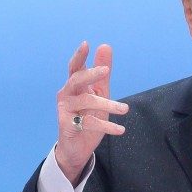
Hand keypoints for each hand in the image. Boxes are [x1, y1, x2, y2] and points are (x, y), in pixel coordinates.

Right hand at [55, 41, 128, 184]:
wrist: (77, 148)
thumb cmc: (88, 117)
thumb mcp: (99, 94)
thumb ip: (103, 74)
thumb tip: (105, 46)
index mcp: (74, 86)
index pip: (75, 67)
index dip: (79, 56)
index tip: (86, 44)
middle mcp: (67, 95)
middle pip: (76, 80)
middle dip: (90, 74)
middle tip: (106, 71)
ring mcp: (66, 110)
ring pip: (86, 101)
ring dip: (107, 105)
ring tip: (125, 109)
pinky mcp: (68, 125)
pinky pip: (89, 122)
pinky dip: (106, 126)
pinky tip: (120, 130)